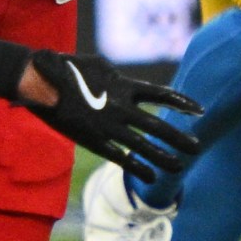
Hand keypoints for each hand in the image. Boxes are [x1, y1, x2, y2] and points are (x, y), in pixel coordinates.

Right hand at [19, 49, 200, 185]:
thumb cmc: (67, 69)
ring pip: (143, 146)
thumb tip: (125, 82)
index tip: (200, 111)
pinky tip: (150, 176)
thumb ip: (116, 76)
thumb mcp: (98, 64)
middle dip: (180, 138)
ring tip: (180, 167)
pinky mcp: (94, 141)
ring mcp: (108, 126)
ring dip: (164, 157)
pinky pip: (121, 157)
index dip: (183, 103)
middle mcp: (121, 108)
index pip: (162, 95)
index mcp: (124, 85)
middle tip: (198, 146)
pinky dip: (138, 168)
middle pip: (158, 126)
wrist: (41, 83)